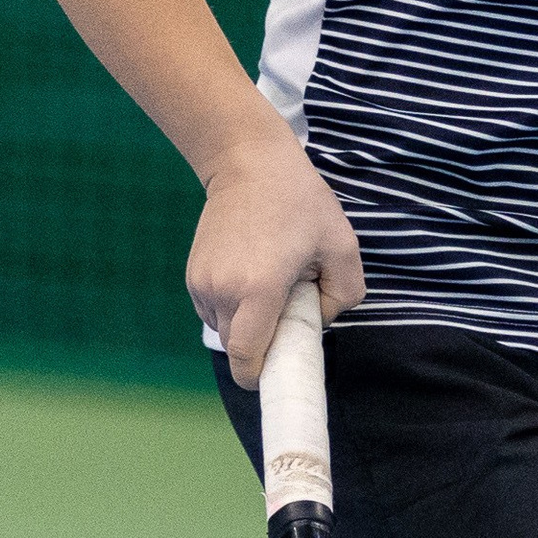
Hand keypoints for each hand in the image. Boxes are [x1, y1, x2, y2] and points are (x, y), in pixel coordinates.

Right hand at [186, 125, 365, 387]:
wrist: (247, 163)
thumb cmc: (300, 202)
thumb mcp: (342, 244)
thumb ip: (345, 295)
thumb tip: (320, 320)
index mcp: (259, 289)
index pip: (246, 358)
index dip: (260, 375)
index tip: (278, 370)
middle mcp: (222, 291)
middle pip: (238, 346)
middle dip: (263, 341)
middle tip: (288, 308)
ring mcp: (202, 283)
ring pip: (224, 329)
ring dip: (247, 321)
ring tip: (270, 282)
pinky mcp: (192, 275)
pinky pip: (213, 310)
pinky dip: (232, 306)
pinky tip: (251, 274)